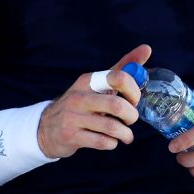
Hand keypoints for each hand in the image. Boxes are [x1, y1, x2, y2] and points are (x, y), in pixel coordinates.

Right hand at [37, 43, 149, 157]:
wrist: (47, 128)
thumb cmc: (80, 105)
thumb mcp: (97, 85)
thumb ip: (122, 68)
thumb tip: (147, 49)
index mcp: (87, 81)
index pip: (118, 78)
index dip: (134, 90)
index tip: (134, 100)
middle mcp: (78, 97)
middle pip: (117, 106)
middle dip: (131, 116)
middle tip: (130, 120)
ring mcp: (72, 117)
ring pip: (112, 128)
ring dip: (125, 134)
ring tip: (125, 135)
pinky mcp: (70, 136)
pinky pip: (102, 142)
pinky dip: (112, 144)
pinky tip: (110, 141)